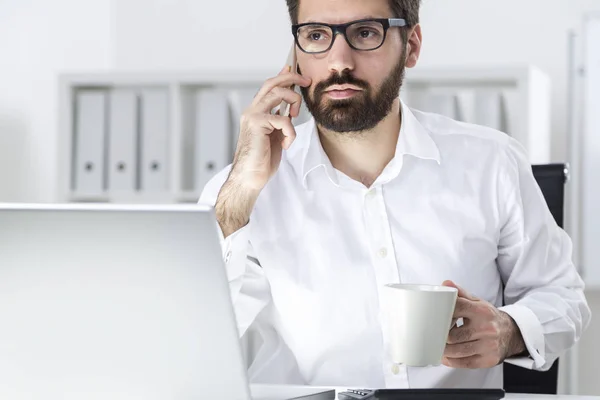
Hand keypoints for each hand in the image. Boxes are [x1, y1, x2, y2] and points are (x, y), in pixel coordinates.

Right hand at [215, 66, 310, 237]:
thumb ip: (280, 119)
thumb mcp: (275, 135)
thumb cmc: (262, 159)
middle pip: (272, 83)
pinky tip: (286, 144)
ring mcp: (253, 115)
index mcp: (256, 112)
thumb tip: (289, 107)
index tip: (294, 71)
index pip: (269, 87)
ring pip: (278, 93)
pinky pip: (284, 119)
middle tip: (306, 81)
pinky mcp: (257, 124)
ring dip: (294, 102)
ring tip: (296, 117)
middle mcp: (252, 110)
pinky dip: (290, 132)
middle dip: (292, 79)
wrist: (250, 177)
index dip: (282, 76)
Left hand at [441, 280, 526, 368]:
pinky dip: (451, 361)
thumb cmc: (489, 317)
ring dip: (443, 350)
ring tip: (437, 346)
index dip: (441, 313)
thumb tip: (445, 284)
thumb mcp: (477, 302)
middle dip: (440, 335)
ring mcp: (488, 346)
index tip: (434, 316)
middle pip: (452, 335)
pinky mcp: (488, 360)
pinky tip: (445, 357)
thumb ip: (460, 293)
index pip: (456, 308)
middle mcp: (486, 328)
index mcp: (481, 311)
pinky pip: (465, 363)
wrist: (512, 333)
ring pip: (457, 351)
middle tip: (432, 334)